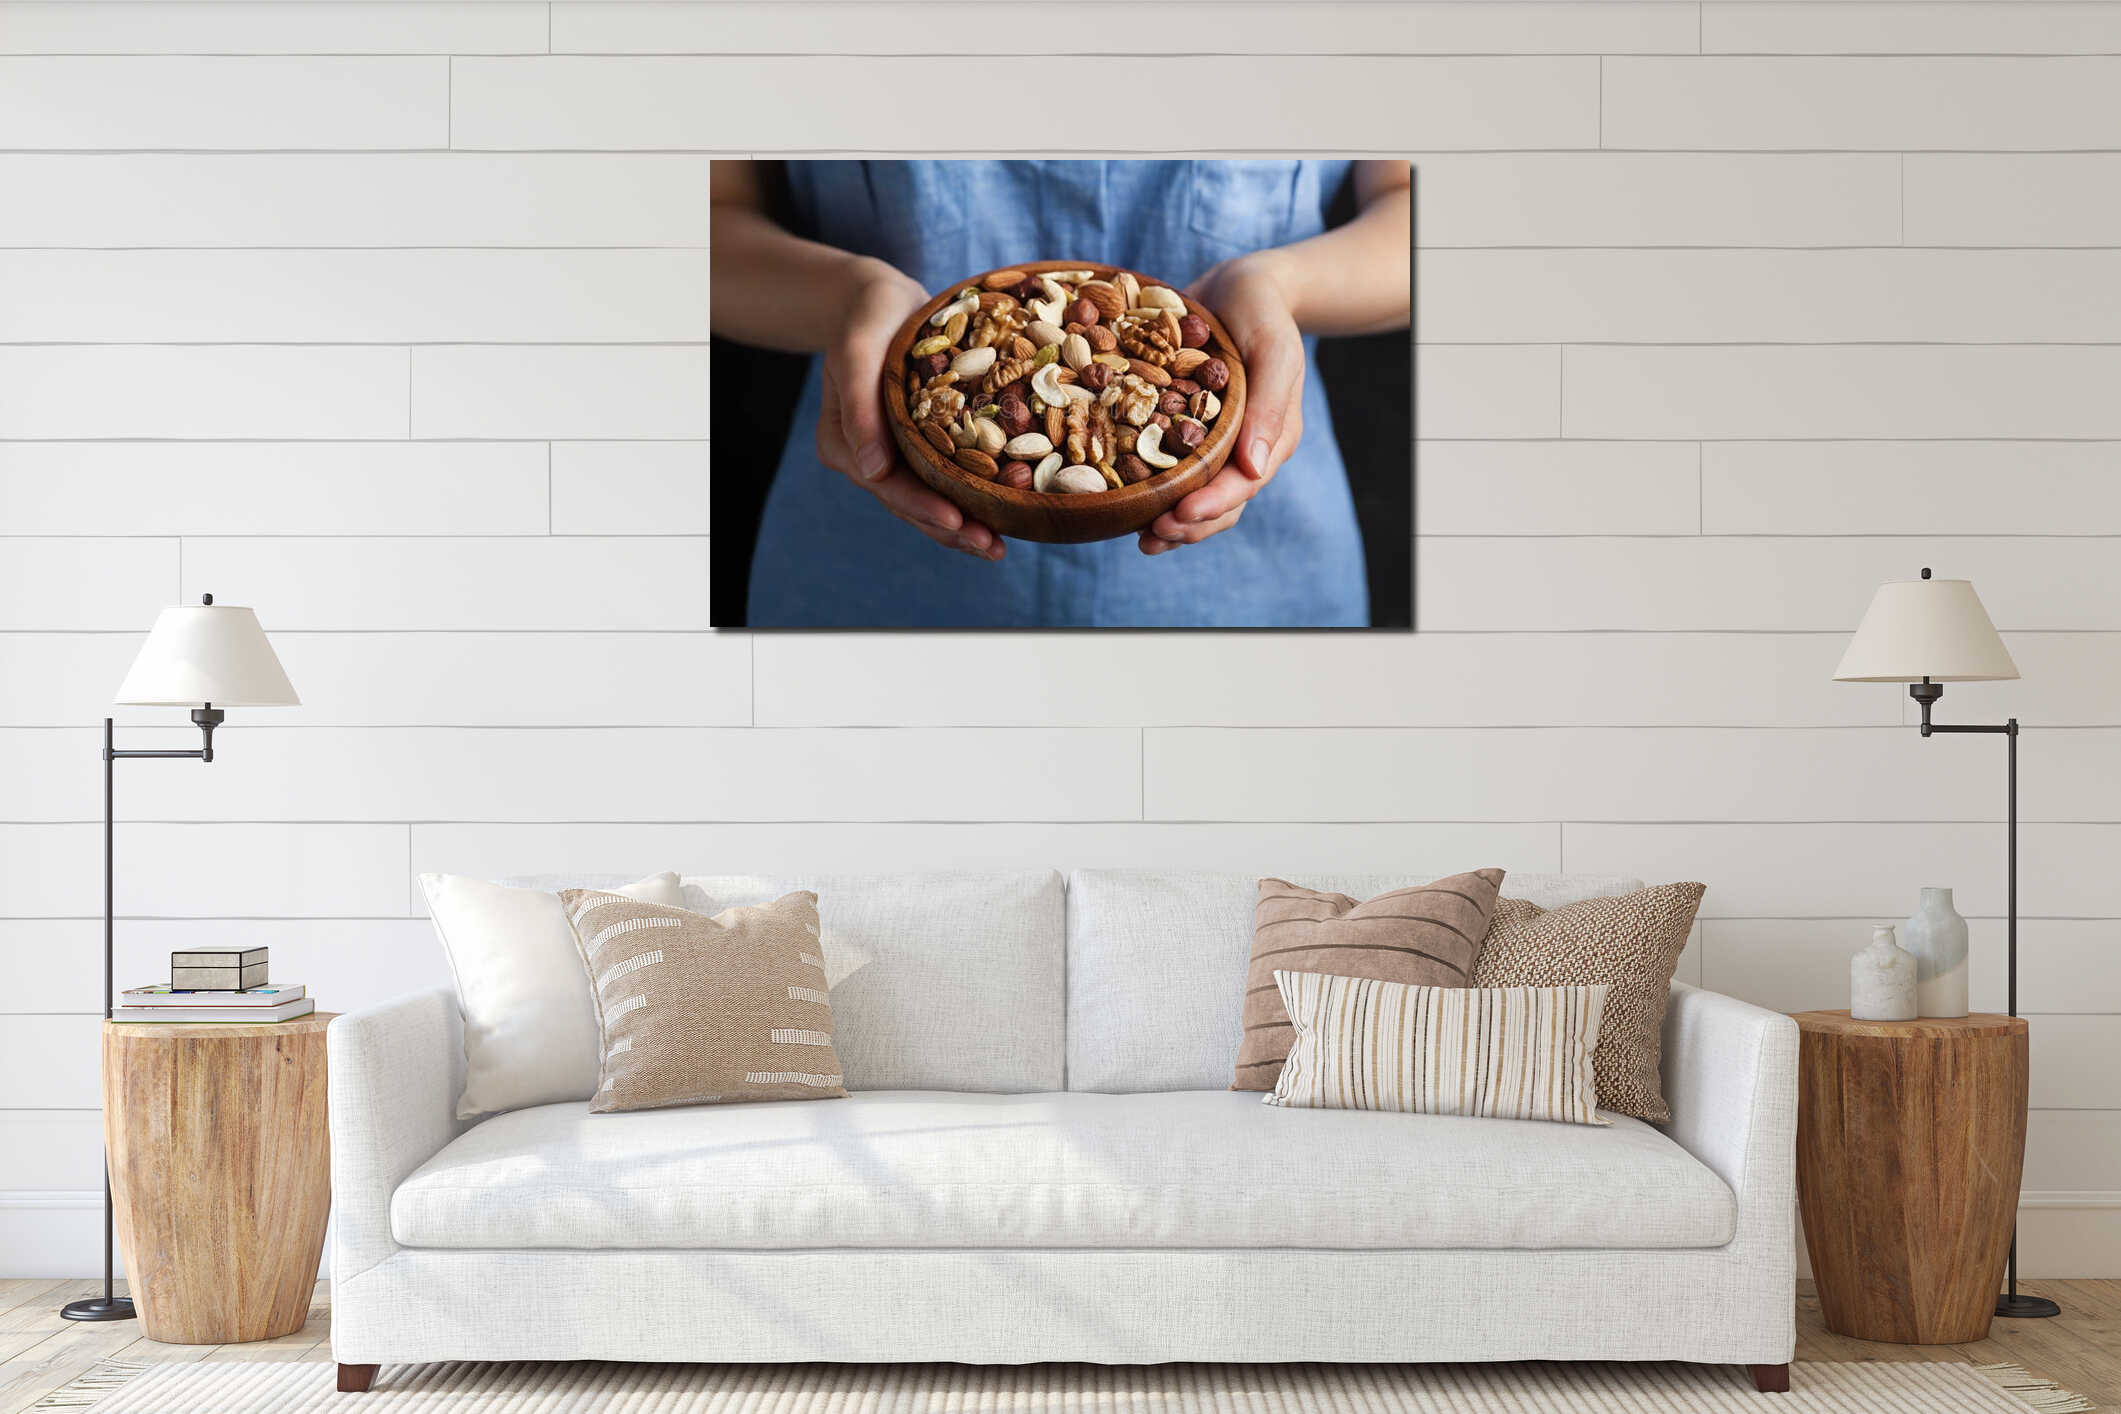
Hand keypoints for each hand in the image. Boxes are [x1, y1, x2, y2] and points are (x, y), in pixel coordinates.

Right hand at [817, 264, 1003, 561]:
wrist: (883, 300)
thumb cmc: (867, 318)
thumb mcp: (857, 352)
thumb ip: (859, 408)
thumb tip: (873, 474)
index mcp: (844, 444)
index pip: (886, 486)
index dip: (922, 508)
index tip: (957, 522)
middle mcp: (867, 458)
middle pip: (909, 505)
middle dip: (951, 530)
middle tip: (991, 548)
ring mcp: (894, 455)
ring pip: (928, 501)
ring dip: (963, 529)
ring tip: (998, 548)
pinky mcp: (920, 447)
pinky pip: (944, 481)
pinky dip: (969, 500)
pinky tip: (1001, 518)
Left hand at [1140, 254, 1304, 555]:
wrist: (1238, 286)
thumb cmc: (1263, 312)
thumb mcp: (1274, 347)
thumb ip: (1270, 404)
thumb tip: (1254, 469)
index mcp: (1269, 437)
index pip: (1241, 486)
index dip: (1210, 507)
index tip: (1177, 518)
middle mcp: (1241, 448)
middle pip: (1217, 504)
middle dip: (1185, 526)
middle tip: (1150, 537)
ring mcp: (1211, 443)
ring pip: (1192, 495)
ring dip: (1167, 520)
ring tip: (1137, 537)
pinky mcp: (1182, 430)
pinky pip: (1165, 466)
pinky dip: (1147, 486)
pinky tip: (1119, 498)